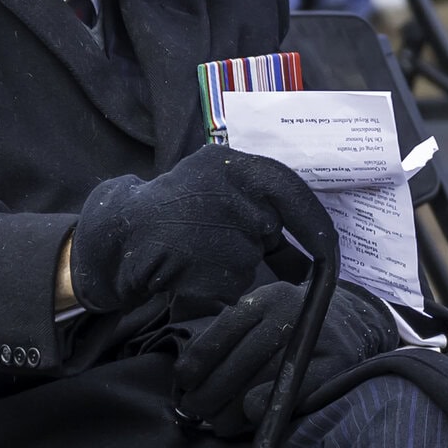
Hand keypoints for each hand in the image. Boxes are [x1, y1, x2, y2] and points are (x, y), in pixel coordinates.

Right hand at [69, 145, 333, 313]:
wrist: (120, 233)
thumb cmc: (176, 211)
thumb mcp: (219, 192)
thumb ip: (261, 209)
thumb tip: (312, 248)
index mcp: (228, 163)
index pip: (288, 189)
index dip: (311, 222)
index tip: (327, 249)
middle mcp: (222, 188)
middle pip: (266, 228)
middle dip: (254, 243)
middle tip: (217, 242)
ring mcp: (210, 226)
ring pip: (246, 260)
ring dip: (230, 266)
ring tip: (193, 250)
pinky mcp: (199, 262)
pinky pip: (226, 284)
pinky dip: (214, 284)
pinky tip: (187, 268)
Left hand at [173, 280, 398, 434]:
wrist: (351, 321)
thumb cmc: (293, 322)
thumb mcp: (263, 314)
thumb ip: (230, 335)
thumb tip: (189, 373)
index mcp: (267, 298)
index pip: (224, 330)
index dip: (199, 359)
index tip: (183, 381)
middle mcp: (290, 313)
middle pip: (240, 360)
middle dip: (210, 391)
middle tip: (193, 409)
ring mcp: (313, 338)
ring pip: (261, 379)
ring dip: (231, 407)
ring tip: (215, 421)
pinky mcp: (334, 364)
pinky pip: (293, 389)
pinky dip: (266, 405)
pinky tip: (249, 414)